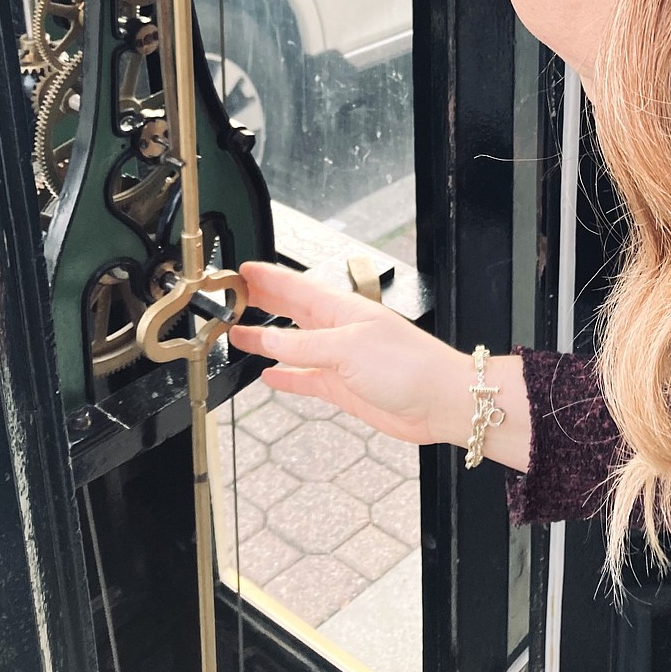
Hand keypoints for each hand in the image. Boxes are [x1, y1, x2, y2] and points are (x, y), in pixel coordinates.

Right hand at [228, 261, 530, 470]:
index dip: (267, 278)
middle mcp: (338, 330)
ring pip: (292, 345)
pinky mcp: (343, 387)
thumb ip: (303, 345)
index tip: (240, 270)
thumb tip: (265, 340)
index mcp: (341, 309)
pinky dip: (286, 377)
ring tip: (238, 334)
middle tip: (230, 298)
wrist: (440, 401)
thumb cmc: (409, 364)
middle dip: (260, 303)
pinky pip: (305, 378)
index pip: (295, 287)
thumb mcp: (347, 348)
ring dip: (265, 340)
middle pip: (290, 311)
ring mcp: (340, 359)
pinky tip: (269, 376)